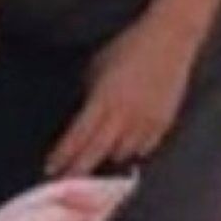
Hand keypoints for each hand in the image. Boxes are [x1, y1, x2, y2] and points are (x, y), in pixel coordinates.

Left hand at [47, 17, 198, 175]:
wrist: (171, 38)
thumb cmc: (129, 46)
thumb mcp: (98, 67)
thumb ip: (89, 95)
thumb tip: (82, 116)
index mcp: (104, 99)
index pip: (78, 136)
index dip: (63, 155)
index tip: (50, 169)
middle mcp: (124, 115)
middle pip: (97, 152)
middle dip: (79, 169)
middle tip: (66, 182)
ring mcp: (146, 121)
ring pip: (122, 153)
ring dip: (106, 159)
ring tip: (94, 167)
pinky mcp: (164, 122)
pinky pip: (145, 147)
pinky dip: (132, 151)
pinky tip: (124, 152)